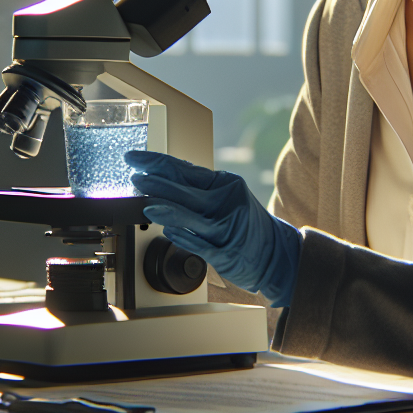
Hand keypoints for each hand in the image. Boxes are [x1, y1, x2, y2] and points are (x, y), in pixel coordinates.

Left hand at [126, 150, 300, 306]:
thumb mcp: (228, 195)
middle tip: (136, 178)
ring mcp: (227, 229)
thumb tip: (162, 175)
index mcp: (226, 183)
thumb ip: (198, 187)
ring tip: (146, 204)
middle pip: (186, 191)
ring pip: (191, 217)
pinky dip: (182, 237)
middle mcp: (227, 203)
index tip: (135, 158)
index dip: (156, 162)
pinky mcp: (225, 253)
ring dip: (166, 209)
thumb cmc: (245, 222)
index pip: (185, 168)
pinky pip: (199, 244)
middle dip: (157, 184)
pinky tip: (168, 231)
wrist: (277, 253)